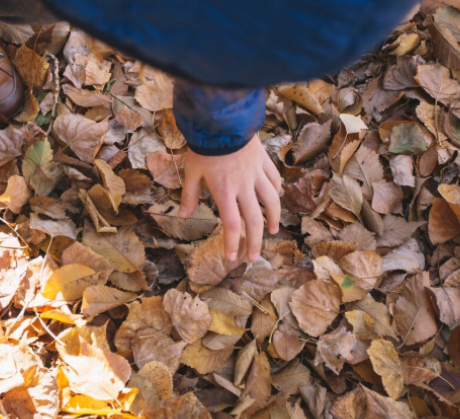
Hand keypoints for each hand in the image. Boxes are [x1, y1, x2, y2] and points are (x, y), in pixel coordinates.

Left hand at [179, 137, 281, 261]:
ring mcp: (256, 174)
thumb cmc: (204, 147)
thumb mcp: (191, 171)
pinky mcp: (264, 162)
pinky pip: (274, 181)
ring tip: (272, 232)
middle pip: (254, 220)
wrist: (223, 120)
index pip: (232, 224)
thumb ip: (189, 195)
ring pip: (271, 202)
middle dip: (254, 242)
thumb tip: (183, 215)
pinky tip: (275, 200)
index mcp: (224, 191)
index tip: (232, 257)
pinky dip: (276, 193)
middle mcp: (244, 186)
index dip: (233, 243)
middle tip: (252, 257)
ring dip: (272, 219)